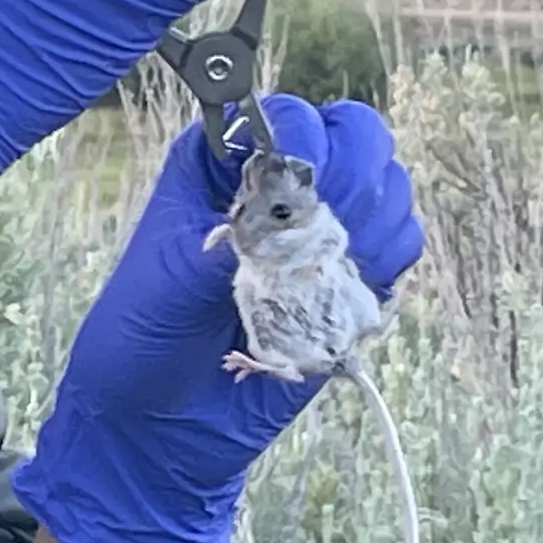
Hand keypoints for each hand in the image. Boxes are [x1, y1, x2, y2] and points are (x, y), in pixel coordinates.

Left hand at [10, 95, 423, 542]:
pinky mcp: (350, 286)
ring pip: (391, 193)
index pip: (291, 117)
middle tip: (329, 230)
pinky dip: (387, 272)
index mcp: (222, 163)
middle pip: (361, 139)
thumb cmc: (141, 340)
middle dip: (357, 179)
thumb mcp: (167, 282)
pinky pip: (400, 255)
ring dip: (377, 227)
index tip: (299, 183)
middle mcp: (280, 187)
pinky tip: (344, 299)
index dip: (309, 140)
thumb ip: (229, 243)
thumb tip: (292, 222)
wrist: (157, 426)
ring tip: (331, 270)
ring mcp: (322, 234)